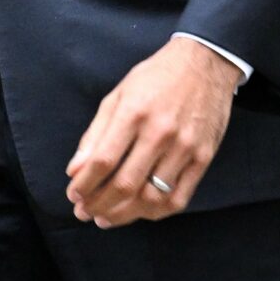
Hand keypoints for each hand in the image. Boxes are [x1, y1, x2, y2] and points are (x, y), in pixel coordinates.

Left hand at [63, 35, 241, 225]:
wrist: (205, 63)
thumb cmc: (156, 77)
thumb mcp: (118, 95)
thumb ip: (95, 134)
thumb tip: (75, 171)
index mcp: (134, 112)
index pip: (103, 161)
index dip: (84, 185)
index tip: (73, 195)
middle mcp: (160, 132)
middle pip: (125, 185)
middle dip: (98, 205)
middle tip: (84, 212)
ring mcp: (185, 147)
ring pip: (151, 197)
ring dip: (124, 215)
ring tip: (106, 218)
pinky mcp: (204, 157)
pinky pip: (178, 198)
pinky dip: (155, 212)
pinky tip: (139, 212)